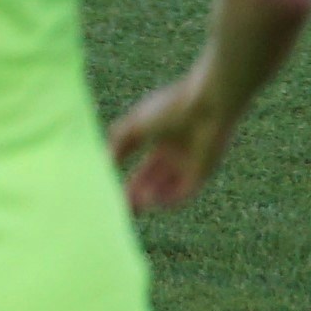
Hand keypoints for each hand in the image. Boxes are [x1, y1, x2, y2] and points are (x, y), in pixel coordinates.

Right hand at [107, 66, 241, 211]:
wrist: (206, 102)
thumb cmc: (169, 107)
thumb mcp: (135, 125)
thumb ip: (118, 143)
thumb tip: (103, 163)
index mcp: (163, 140)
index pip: (145, 169)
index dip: (130, 181)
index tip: (114, 192)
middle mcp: (177, 155)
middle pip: (155, 182)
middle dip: (137, 195)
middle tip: (121, 207)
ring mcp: (190, 165)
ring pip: (168, 190)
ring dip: (150, 200)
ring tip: (133, 207)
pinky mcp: (203, 173)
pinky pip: (184, 192)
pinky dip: (168, 200)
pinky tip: (152, 202)